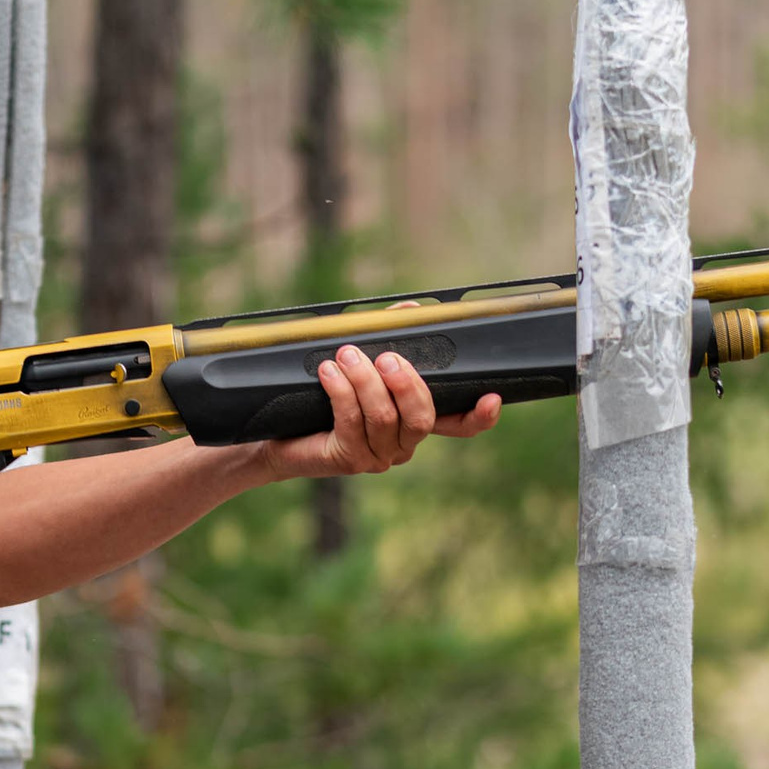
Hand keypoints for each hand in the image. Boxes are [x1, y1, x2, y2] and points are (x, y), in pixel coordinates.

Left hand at [258, 340, 502, 480]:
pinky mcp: (347, 459)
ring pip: (384, 418)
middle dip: (407, 383)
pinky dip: (341, 391)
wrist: (276, 432)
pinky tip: (328, 372)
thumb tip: (412, 309)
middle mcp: (402, 444)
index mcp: (413, 421)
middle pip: (422, 418)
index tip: (492, 397)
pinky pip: (351, 422)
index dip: (479, 416)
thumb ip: (387, 334)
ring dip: (364, 381)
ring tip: (345, 355)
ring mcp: (376, 456)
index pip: (458, 424)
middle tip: (386, 356)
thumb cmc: (321, 393)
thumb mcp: (359, 359)